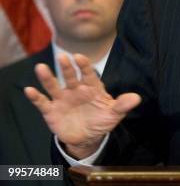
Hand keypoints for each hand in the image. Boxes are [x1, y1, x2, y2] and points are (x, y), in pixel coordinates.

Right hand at [24, 53, 140, 158]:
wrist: (87, 137)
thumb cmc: (101, 120)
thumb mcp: (114, 114)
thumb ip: (122, 105)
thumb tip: (137, 98)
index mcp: (92, 88)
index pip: (89, 74)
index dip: (84, 65)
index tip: (79, 57)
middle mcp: (75, 90)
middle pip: (70, 76)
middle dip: (67, 67)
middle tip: (62, 56)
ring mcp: (62, 99)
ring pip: (54, 86)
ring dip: (47, 77)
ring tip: (40, 67)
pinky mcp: (51, 111)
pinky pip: (42, 102)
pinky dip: (36, 97)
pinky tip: (28, 90)